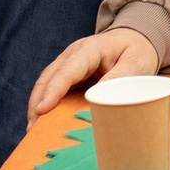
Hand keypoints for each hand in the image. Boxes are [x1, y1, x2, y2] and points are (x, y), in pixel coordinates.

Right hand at [27, 27, 160, 121]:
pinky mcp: (69, 74)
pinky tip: (43, 123)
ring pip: (46, 83)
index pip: (67, 70)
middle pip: (49, 77)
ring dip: (37, 105)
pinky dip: (46, 104)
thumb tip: (95, 98)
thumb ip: (117, 78)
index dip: (53, 91)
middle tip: (32, 129)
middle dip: (37, 102)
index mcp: (90, 49)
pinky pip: (53, 88)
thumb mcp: (135, 64)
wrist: (136, 39)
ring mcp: (68, 63)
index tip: (41, 110)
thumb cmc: (137, 51)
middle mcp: (73, 54)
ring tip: (33, 130)